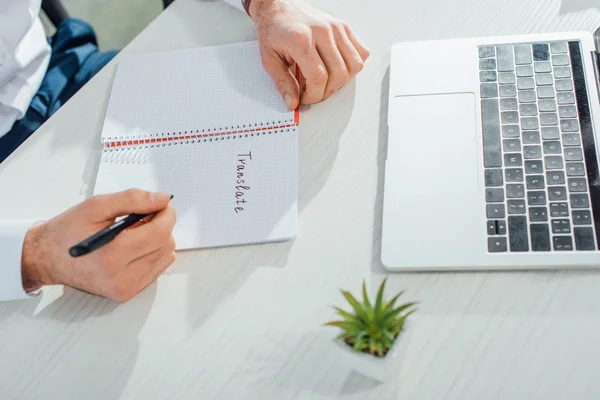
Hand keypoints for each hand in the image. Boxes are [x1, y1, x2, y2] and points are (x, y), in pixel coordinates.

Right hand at [21, 189, 176, 301]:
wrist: (46, 258)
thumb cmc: (68, 231)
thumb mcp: (95, 206)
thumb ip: (132, 199)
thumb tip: (162, 199)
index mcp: (112, 255)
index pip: (160, 232)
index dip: (166, 214)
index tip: (160, 204)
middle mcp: (121, 277)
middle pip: (165, 245)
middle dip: (160, 225)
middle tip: (141, 217)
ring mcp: (125, 288)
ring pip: (164, 257)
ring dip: (156, 240)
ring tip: (132, 233)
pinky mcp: (127, 292)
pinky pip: (156, 269)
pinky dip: (150, 253)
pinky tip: (132, 247)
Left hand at [250, 0, 369, 108]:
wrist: (278, 5)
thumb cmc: (273, 30)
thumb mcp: (269, 59)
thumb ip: (283, 83)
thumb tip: (293, 103)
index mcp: (301, 39)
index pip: (318, 77)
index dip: (314, 95)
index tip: (306, 98)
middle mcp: (322, 31)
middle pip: (339, 74)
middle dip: (327, 91)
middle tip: (314, 92)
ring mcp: (336, 28)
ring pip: (354, 65)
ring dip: (342, 81)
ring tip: (326, 81)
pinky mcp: (344, 26)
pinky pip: (362, 51)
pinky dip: (353, 65)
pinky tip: (337, 67)